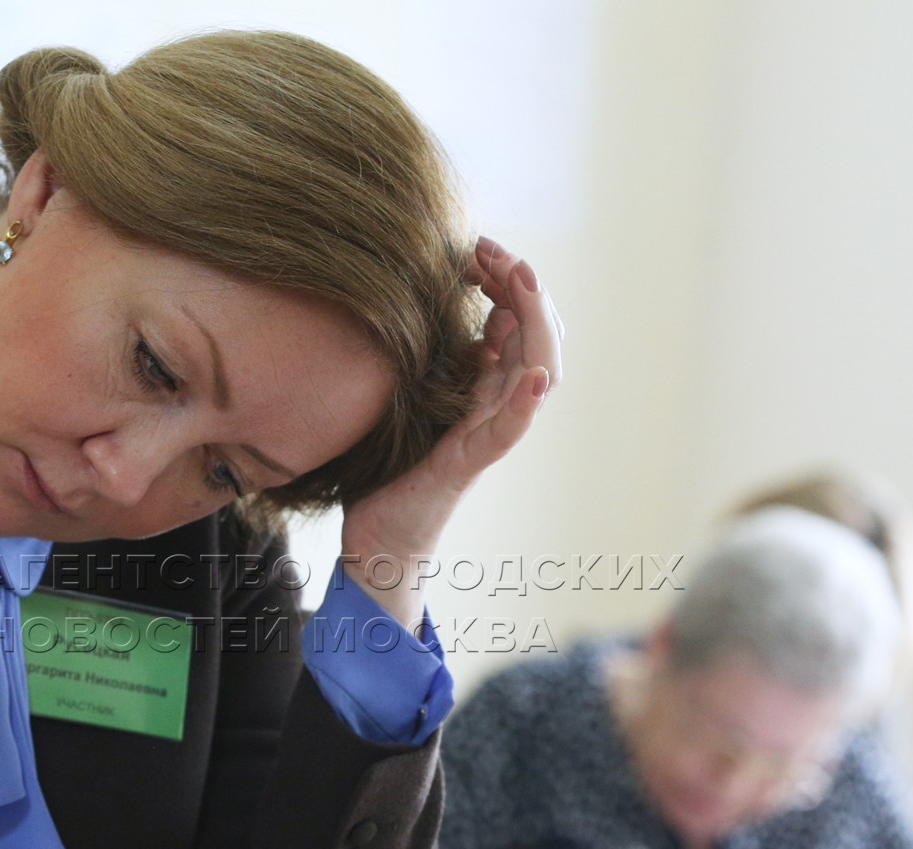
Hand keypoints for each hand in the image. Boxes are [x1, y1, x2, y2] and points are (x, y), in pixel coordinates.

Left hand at [339, 237, 563, 627]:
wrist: (376, 539)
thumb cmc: (385, 466)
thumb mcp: (402, 394)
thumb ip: (422, 356)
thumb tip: (420, 298)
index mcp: (480, 386)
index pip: (516, 321)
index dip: (505, 279)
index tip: (478, 245)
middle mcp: (493, 406)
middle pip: (536, 337)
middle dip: (522, 285)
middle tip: (492, 249)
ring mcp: (485, 435)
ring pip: (536, 374)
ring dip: (533, 323)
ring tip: (520, 282)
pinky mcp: (467, 465)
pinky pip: (506, 432)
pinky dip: (524, 403)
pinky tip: (531, 376)